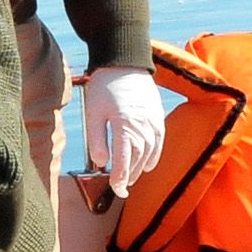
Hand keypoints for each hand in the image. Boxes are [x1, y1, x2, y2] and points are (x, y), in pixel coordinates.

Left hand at [82, 64, 168, 196]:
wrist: (124, 62)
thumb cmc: (104, 87)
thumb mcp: (93, 113)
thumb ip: (97, 139)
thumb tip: (101, 163)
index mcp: (124, 124)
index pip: (124, 159)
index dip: (120, 177)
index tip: (115, 189)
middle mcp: (142, 125)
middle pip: (138, 159)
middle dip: (129, 176)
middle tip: (120, 190)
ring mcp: (153, 120)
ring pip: (149, 153)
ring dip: (140, 169)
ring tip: (130, 179)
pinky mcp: (157, 116)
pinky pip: (159, 142)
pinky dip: (153, 156)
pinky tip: (147, 165)